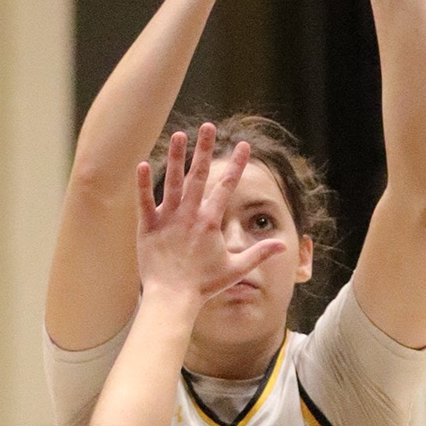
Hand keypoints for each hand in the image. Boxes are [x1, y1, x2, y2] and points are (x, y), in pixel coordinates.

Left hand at [135, 123, 287, 305]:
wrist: (172, 298)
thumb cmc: (204, 286)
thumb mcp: (236, 269)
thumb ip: (259, 253)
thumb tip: (283, 245)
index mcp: (211, 222)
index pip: (227, 187)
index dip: (237, 165)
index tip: (244, 145)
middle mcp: (190, 215)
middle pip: (199, 176)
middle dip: (205, 149)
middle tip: (208, 127)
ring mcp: (168, 219)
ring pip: (172, 182)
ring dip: (175, 157)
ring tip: (178, 135)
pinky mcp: (148, 227)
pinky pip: (144, 201)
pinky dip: (143, 184)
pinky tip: (142, 164)